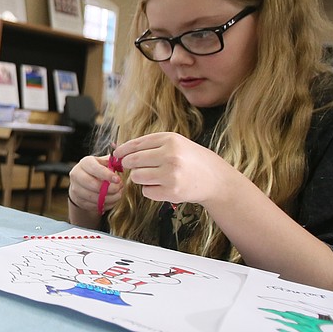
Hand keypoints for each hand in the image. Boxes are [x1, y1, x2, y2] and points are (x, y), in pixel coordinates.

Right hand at [68, 154, 122, 213]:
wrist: (82, 182)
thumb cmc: (96, 170)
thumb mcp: (102, 162)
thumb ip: (111, 162)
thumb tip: (122, 162)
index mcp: (84, 163)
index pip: (95, 169)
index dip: (107, 175)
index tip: (118, 179)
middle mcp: (77, 175)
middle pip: (92, 185)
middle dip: (109, 189)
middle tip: (119, 188)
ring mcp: (76, 189)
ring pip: (94, 198)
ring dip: (109, 198)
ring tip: (118, 195)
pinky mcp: (78, 201)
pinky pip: (94, 205)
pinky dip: (105, 205)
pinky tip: (111, 200)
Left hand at [113, 132, 235, 206]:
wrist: (215, 179)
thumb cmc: (190, 159)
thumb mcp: (175, 143)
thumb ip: (150, 145)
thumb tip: (120, 152)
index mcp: (170, 140)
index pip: (136, 144)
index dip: (122, 150)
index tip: (117, 155)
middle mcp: (170, 155)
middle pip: (132, 161)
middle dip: (128, 165)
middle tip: (133, 167)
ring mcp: (171, 174)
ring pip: (136, 177)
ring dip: (140, 178)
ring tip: (153, 176)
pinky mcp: (171, 192)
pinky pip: (146, 191)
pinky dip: (150, 190)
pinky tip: (162, 186)